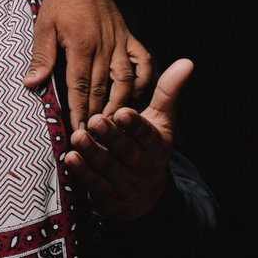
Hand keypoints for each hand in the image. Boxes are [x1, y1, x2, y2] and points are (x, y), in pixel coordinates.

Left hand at [26, 0, 154, 129]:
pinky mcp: (130, 38)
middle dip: (97, 114)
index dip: (79, 111)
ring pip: (125, 80)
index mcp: (80, 45)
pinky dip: (144, 79)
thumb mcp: (43, 28)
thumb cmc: (59, 4)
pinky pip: (143, 62)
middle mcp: (104, 46)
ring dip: (120, 103)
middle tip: (94, 137)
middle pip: (102, 88)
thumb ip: (41, 57)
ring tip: (113, 124)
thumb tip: (31, 84)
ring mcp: (119, 42)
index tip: (76, 130)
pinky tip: (137, 95)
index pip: (80, 87)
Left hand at [64, 58, 191, 221]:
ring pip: (107, 167)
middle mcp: (141, 164)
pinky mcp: (106, 194)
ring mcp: (124, 182)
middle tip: (95, 120)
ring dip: (92, 153)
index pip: (146, 134)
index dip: (135, 125)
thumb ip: (167, 92)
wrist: (144, 196)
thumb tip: (186, 62)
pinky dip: (82, 172)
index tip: (123, 112)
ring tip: (78, 136)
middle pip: (126, 150)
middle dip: (111, 137)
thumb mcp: (161, 120)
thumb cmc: (148, 147)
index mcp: (155, 145)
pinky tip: (70, 158)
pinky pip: (94, 184)